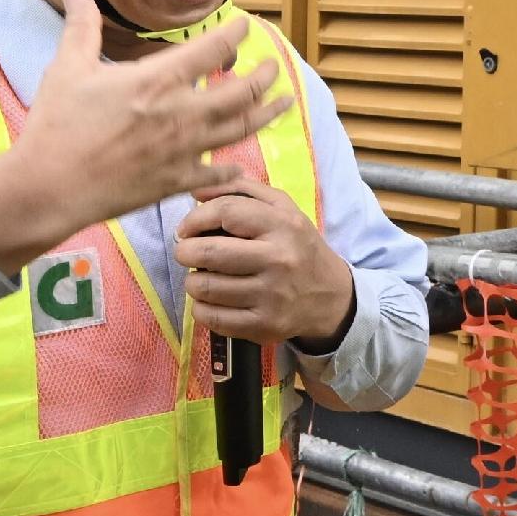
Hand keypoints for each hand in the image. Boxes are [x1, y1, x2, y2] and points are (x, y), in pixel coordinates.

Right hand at [0, 0, 295, 271]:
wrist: (48, 187)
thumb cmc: (56, 125)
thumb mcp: (67, 68)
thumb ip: (81, 26)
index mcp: (156, 80)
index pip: (213, 48)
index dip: (235, 34)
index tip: (245, 27)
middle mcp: (179, 113)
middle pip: (242, 91)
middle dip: (264, 76)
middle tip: (274, 67)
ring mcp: (182, 150)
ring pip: (241, 129)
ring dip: (267, 114)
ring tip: (284, 103)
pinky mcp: (175, 181)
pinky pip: (218, 174)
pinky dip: (233, 168)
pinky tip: (240, 163)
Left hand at [178, 163, 357, 346]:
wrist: (330, 296)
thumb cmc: (297, 246)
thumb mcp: (282, 208)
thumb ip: (241, 190)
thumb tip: (196, 189)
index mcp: (283, 225)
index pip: (226, 212)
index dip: (195, 218)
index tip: (186, 228)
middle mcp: (279, 260)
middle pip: (210, 253)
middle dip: (186, 251)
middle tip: (187, 252)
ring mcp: (271, 297)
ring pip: (205, 287)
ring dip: (193, 281)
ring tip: (202, 276)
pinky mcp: (264, 326)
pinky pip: (212, 318)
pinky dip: (201, 308)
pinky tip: (210, 300)